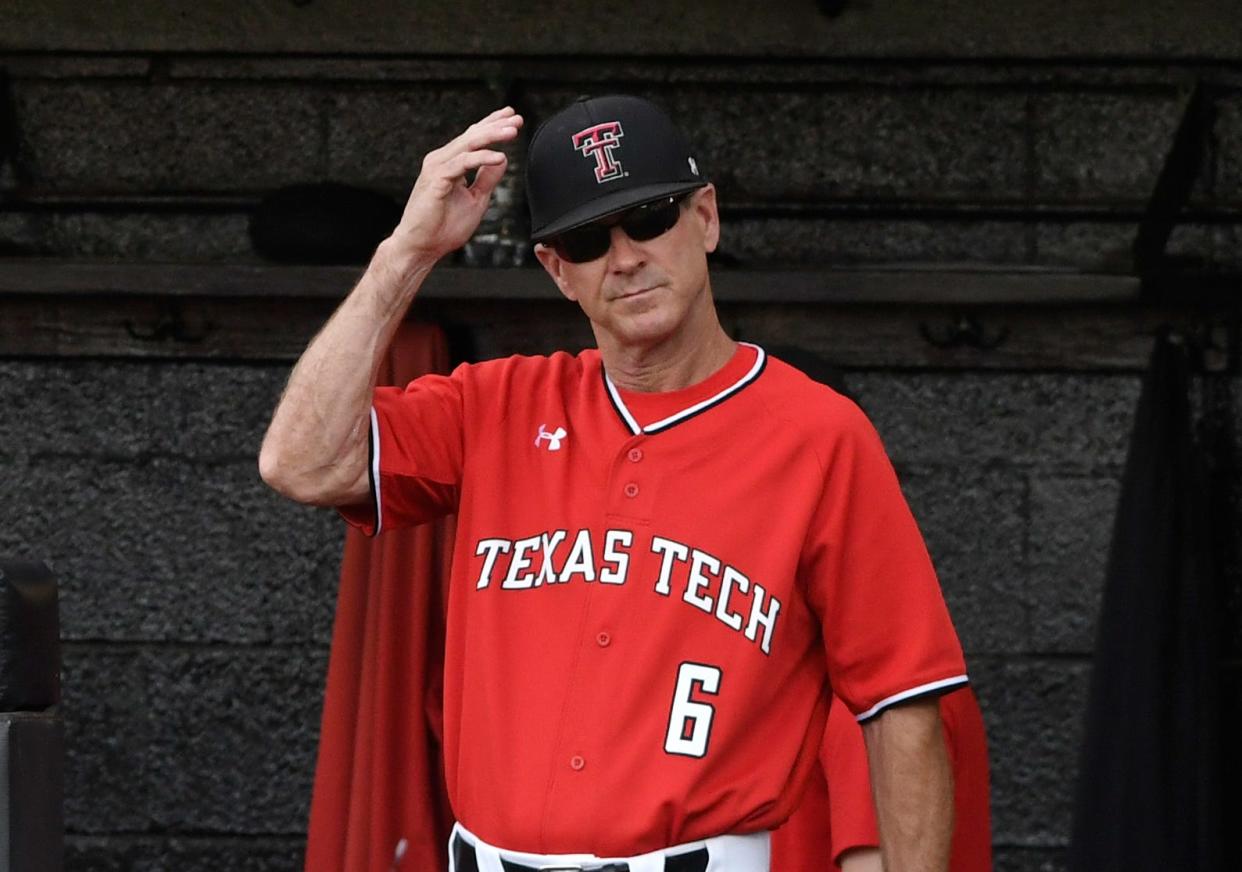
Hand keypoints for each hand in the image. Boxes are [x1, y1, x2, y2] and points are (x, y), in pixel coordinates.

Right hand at [389, 106, 523, 262]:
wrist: (421, 246)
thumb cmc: (443, 227)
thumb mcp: (476, 200)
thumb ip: (487, 179)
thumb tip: (503, 158)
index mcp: (450, 164)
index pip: (473, 138)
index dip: (492, 125)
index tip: (512, 118)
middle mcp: (442, 161)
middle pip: (472, 136)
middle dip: (496, 125)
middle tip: (517, 118)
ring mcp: (437, 168)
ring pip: (468, 145)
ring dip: (491, 135)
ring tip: (512, 131)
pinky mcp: (435, 180)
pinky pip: (462, 164)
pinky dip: (481, 158)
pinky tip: (499, 157)